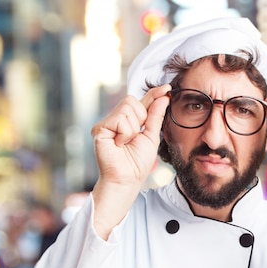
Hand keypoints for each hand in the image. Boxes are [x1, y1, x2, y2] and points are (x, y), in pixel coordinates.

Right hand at [90, 85, 170, 238]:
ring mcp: (107, 123)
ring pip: (127, 107)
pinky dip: (125, 133)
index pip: (142, 102)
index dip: (154, 94)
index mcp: (129, 121)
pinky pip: (120, 118)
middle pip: (132, 100)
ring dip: (132, 128)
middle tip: (134, 137)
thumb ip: (155, 116)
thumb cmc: (137, 163)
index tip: (167, 88)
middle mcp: (116, 119)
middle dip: (140, 118)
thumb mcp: (151, 136)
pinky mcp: (100, 128)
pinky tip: (119, 144)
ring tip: (125, 143)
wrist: (127, 179)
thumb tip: (163, 96)